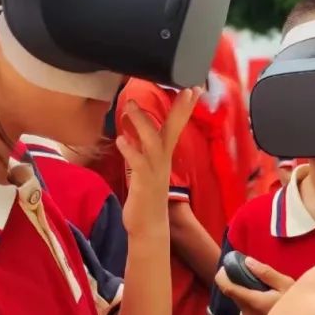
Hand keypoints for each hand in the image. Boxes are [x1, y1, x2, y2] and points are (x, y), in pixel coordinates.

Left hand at [117, 90, 199, 238]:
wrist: (148, 226)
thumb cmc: (146, 195)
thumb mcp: (145, 167)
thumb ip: (141, 149)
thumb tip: (132, 131)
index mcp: (164, 155)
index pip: (177, 126)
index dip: (185, 107)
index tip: (194, 88)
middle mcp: (163, 160)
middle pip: (174, 129)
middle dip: (180, 109)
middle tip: (185, 89)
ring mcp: (155, 171)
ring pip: (153, 142)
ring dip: (143, 123)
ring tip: (130, 106)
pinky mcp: (143, 182)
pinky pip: (138, 163)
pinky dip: (130, 150)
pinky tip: (120, 140)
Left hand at [214, 257, 294, 314]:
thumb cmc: (299, 305)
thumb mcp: (286, 284)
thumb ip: (265, 273)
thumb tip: (247, 262)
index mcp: (253, 302)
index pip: (228, 289)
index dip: (222, 276)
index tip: (226, 266)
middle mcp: (247, 313)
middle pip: (233, 293)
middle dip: (238, 280)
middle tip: (251, 271)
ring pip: (240, 299)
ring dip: (246, 289)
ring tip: (263, 284)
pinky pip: (246, 306)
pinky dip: (251, 298)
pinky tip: (266, 295)